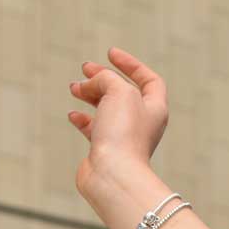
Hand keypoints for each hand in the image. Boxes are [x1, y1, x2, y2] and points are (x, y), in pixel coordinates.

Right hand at [66, 47, 168, 201]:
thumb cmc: (123, 133)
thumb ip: (106, 78)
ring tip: (74, 88)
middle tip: (85, 69)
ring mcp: (125, 137)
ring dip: (90, 95)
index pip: (149, 80)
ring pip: (107, 109)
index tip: (110, 53)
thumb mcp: (119, 91)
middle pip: (125, 93)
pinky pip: (95, 130)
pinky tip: (73, 115)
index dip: (131, 64)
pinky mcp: (107, 150)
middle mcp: (143, 122)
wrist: (114, 174)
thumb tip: (90, 83)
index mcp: (155, 108)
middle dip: (104, 78)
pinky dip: (83, 119)